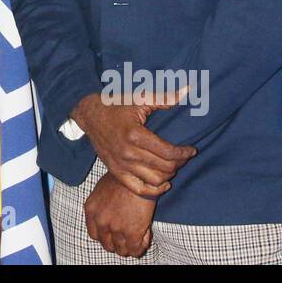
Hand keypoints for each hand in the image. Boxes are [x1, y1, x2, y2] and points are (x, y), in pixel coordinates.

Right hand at [72, 91, 195, 195]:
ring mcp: (121, 164)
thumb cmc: (116, 104)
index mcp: (134, 134)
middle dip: (180, 163)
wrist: (90, 114)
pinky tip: (164, 183)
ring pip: (155, 180)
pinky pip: (139, 189)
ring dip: (169, 175)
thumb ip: (165, 98)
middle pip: (164, 167)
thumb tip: (188, 91)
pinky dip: (154, 190)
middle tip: (184, 157)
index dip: (184, 153)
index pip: (168, 152)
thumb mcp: (140, 98)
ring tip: (174, 165)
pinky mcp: (115, 172)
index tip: (191, 150)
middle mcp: (127, 152)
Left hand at [84, 171, 154, 257]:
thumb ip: (102, 206)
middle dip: (117, 243)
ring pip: (121, 250)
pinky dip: (139, 248)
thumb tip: (110, 216)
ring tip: (137, 238)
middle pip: (107, 245)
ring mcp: (115, 229)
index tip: (113, 234)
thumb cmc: (122, 178)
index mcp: (91, 210)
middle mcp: (101, 221)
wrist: (138, 176)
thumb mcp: (102, 189)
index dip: (105, 236)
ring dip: (129, 247)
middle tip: (126, 238)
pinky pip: (135, 250)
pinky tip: (144, 239)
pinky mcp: (132, 233)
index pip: (94, 235)